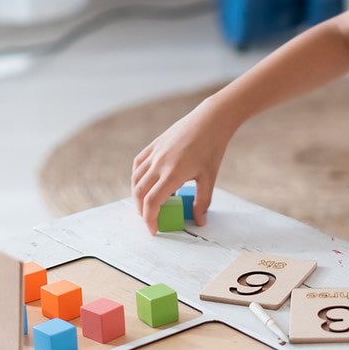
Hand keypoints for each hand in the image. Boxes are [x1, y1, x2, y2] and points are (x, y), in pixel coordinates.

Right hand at [131, 98, 230, 233]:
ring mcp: (155, 153)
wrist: (211, 120)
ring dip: (138, 195)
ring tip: (148, 203)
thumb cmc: (212, 147)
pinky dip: (137, 177)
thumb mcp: (210, 177)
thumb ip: (202, 201)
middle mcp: (159, 163)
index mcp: (173, 173)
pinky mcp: (154, 144)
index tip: (154, 229)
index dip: (150, 219)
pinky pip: (138, 164)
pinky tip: (146, 182)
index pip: (152, 202)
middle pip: (139, 193)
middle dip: (141, 210)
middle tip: (151, 219)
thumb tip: (199, 221)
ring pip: (136, 179)